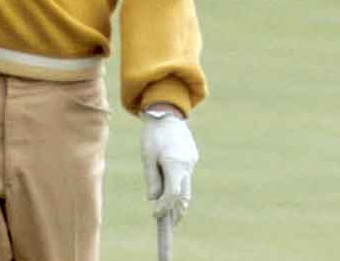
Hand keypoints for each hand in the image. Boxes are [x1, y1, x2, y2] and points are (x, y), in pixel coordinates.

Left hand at [141, 106, 198, 225]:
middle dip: (178, 211)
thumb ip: (151, 178)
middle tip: (170, 224)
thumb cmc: (153, 135)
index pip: (172, 194)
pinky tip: (171, 188)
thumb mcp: (147, 156)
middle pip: (184, 195)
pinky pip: (185, 175)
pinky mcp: (192, 157)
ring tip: (171, 213)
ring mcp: (191, 161)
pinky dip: (179, 184)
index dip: (164, 207)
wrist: (167, 114)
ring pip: (186, 186)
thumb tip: (153, 199)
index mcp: (175, 164)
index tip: (156, 215)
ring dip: (179, 199)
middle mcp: (186, 165)